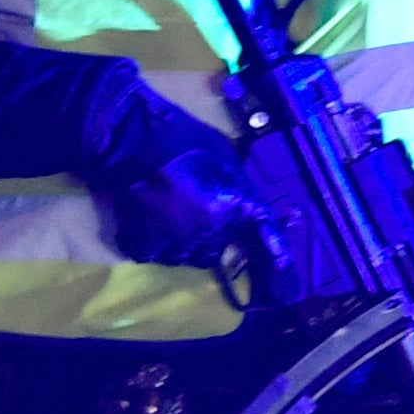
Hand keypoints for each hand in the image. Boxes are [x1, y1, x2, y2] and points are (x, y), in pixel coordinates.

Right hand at [89, 105, 272, 272]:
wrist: (134, 138)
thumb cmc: (183, 139)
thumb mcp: (226, 159)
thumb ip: (240, 189)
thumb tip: (251, 209)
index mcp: (229, 209)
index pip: (262, 240)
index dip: (275, 259)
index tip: (280, 276)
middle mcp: (206, 233)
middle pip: (214, 252)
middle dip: (210, 239)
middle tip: (196, 217)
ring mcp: (172, 242)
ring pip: (183, 257)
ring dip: (181, 245)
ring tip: (170, 221)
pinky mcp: (142, 244)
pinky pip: (152, 254)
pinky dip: (150, 244)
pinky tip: (147, 224)